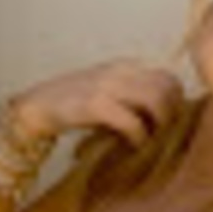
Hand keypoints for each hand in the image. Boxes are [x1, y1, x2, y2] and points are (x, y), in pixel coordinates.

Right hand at [10, 57, 184, 146]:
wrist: (35, 107)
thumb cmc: (77, 105)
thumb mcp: (111, 93)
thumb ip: (136, 97)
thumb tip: (168, 117)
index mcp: (127, 66)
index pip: (169, 76)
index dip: (177, 100)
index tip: (172, 121)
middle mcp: (121, 70)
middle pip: (169, 86)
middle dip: (173, 112)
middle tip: (166, 133)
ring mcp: (108, 85)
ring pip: (156, 100)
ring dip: (161, 124)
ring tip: (153, 139)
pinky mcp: (96, 104)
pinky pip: (133, 121)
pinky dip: (140, 137)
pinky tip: (135, 146)